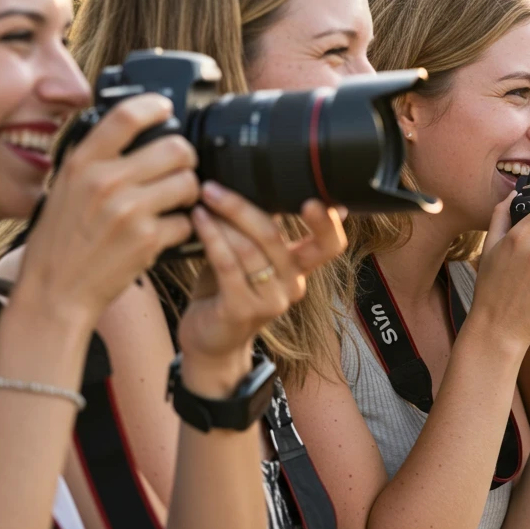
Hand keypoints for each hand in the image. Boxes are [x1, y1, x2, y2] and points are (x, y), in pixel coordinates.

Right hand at [19, 94, 198, 325]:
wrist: (54, 292)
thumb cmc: (61, 241)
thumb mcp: (65, 188)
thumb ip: (97, 161)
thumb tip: (136, 132)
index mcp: (82, 164)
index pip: (126, 116)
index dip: (154, 106)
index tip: (166, 108)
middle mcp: (105, 182)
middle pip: (176, 148)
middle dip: (186, 159)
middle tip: (178, 170)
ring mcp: (129, 210)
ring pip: (189, 182)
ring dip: (188, 194)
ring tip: (172, 204)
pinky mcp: (148, 239)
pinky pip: (187, 221)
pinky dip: (181, 228)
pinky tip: (162, 233)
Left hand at [177, 183, 346, 389]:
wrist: (211, 344)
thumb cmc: (227, 293)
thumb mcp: (250, 260)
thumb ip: (259, 232)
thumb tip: (254, 184)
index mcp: (300, 270)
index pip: (330, 244)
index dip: (327, 222)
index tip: (315, 198)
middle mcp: (292, 285)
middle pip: (277, 237)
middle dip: (244, 207)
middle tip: (216, 187)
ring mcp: (270, 300)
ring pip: (250, 249)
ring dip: (222, 220)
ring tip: (203, 201)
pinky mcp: (243, 309)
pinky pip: (228, 265)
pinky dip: (212, 237)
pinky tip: (199, 220)